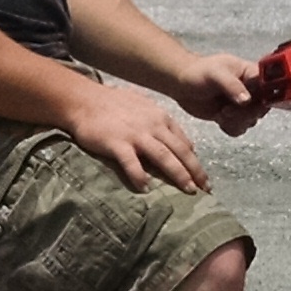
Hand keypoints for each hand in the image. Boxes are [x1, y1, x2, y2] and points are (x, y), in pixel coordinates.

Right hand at [61, 82, 202, 193]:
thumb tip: (180, 139)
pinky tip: (146, 188)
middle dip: (195, 171)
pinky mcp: (116, 143)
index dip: (195, 161)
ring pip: (163, 156)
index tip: (202, 177)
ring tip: (187, 190)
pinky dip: (140, 176)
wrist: (84, 100)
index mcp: (160, 118)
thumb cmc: (113, 103)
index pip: (183, 142)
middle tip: (205, 189)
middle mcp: (152, 126)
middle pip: (179, 151)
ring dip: (178, 174)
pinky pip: (131, 163)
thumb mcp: (144, 106)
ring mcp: (135, 135)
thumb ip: (162, 122)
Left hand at [180, 52, 267, 137]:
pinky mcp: (234, 116)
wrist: (182, 84)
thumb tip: (247, 100)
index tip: (248, 103)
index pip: (270, 87)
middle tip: (226, 110)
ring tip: (221, 113)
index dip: (263, 98)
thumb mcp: (215, 74)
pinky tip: (220, 119)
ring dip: (236, 121)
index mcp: (252, 74)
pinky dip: (230, 127)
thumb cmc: (198, 72)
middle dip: (244, 114)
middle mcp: (252, 90)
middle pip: (262, 108)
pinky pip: (241, 128)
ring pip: (251, 120)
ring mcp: (244, 104)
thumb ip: (232, 85)